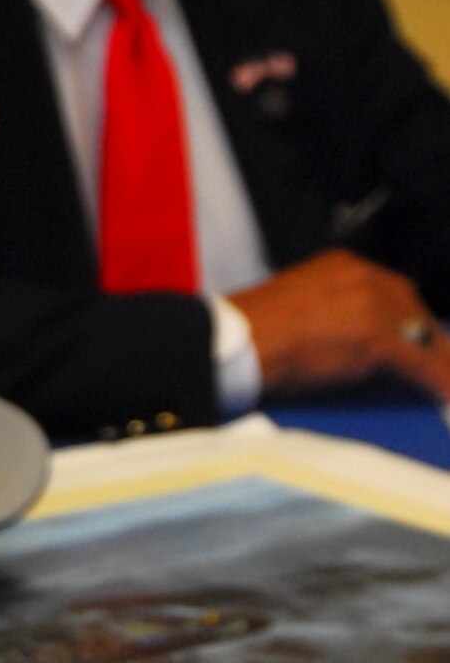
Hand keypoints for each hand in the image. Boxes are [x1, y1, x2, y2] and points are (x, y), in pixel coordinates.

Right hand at [232, 249, 449, 399]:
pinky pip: (422, 363)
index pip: (391, 291)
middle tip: (433, 365)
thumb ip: (328, 312)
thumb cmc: (249, 334)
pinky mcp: (376, 337)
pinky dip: (437, 381)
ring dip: (435, 362)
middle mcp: (362, 275)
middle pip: (412, 308)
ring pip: (422, 335)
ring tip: (441, 384)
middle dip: (424, 338)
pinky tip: (443, 397)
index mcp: (339, 265)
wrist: (234, 343)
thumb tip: (349, 341)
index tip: (415, 340)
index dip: (407, 319)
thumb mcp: (294, 306)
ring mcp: (371, 304)